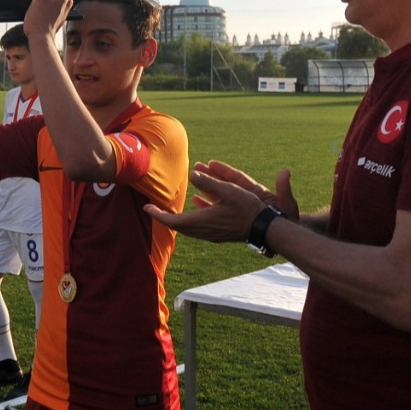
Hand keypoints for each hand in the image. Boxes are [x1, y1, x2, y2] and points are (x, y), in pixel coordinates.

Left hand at [143, 161, 299, 243]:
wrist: (263, 228)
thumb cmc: (247, 209)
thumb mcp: (229, 191)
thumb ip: (210, 182)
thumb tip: (193, 174)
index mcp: (201, 221)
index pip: (172, 221)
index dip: (157, 214)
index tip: (146, 207)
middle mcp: (203, 231)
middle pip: (178, 226)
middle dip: (164, 217)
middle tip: (153, 209)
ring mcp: (211, 235)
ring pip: (188, 227)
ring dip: (178, 218)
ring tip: (171, 209)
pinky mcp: (218, 234)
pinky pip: (199, 227)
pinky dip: (192, 217)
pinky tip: (197, 204)